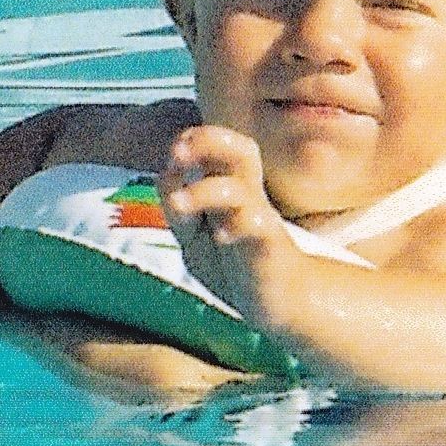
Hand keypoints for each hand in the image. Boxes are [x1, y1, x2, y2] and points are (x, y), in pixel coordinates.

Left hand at [163, 124, 297, 315]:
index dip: (194, 140)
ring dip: (203, 191)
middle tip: (178, 153)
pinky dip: (236, 226)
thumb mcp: (194, 239)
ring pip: (239, 190)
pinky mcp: (270, 249)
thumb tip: (164, 174)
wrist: (281, 305)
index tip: (174, 153)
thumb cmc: (236, 267)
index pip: (219, 148)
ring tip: (178, 205)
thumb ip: (179, 210)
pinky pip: (258, 227)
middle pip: (243, 150)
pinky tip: (220, 238)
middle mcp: (250, 198)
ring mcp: (261, 221)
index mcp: (232, 189)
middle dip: (209, 142)